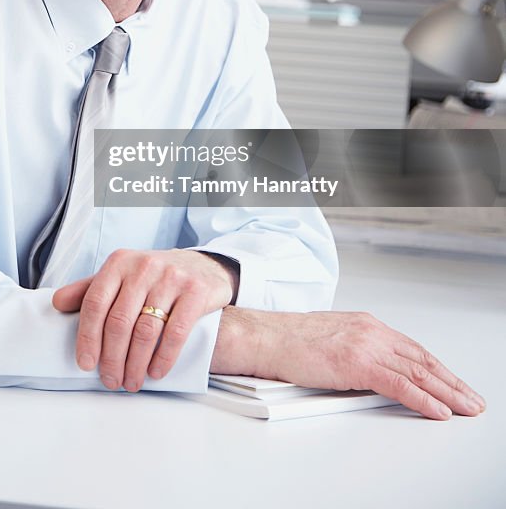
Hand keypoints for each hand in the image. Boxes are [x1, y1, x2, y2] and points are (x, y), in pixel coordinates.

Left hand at [52, 248, 236, 391]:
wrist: (201, 266)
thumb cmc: (153, 277)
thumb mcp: (121, 276)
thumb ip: (90, 289)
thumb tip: (57, 303)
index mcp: (119, 262)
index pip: (95, 302)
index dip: (88, 337)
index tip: (86, 365)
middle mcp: (144, 266)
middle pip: (119, 321)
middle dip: (112, 358)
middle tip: (111, 380)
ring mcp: (171, 277)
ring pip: (146, 330)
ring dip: (135, 364)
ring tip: (131, 382)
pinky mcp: (195, 291)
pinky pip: (176, 332)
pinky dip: (163, 358)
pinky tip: (156, 372)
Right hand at [211, 307, 485, 420]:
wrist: (264, 337)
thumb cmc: (288, 342)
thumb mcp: (331, 342)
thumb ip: (355, 355)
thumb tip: (370, 378)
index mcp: (366, 324)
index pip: (412, 349)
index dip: (437, 368)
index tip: (452, 383)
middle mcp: (370, 331)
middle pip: (422, 359)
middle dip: (450, 381)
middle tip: (471, 399)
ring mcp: (365, 345)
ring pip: (418, 372)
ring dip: (447, 392)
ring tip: (465, 407)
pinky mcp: (356, 363)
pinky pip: (399, 385)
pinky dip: (423, 399)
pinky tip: (439, 410)